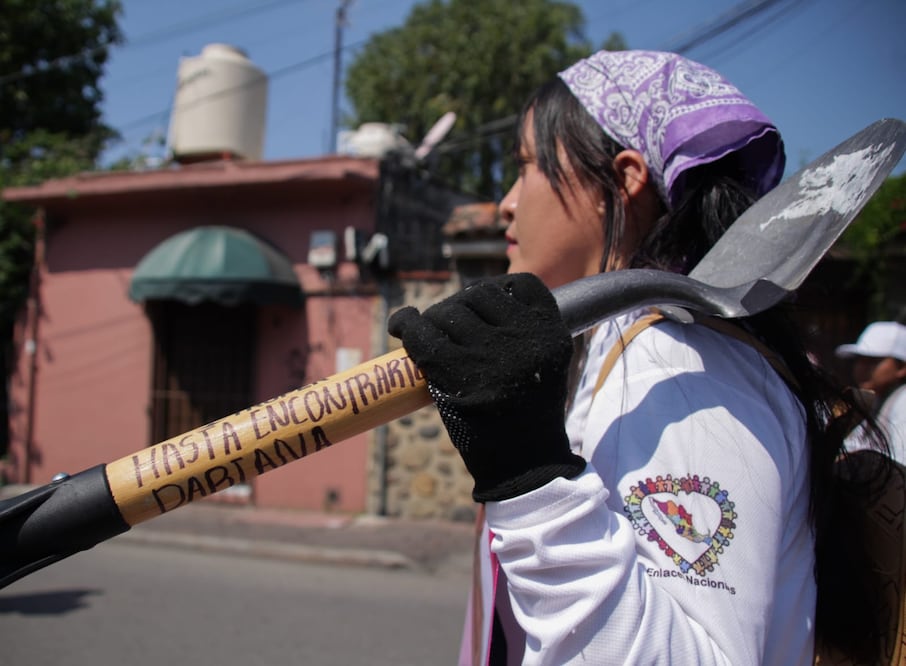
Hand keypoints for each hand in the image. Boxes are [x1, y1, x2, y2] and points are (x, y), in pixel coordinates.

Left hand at [388, 273, 584, 501]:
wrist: (525, 467)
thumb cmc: (530, 420)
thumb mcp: (544, 368)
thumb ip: (522, 336)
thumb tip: (472, 305)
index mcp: (550, 333)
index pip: (521, 284)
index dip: (496, 289)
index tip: (482, 303)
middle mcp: (522, 338)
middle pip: (478, 296)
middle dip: (458, 306)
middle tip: (447, 326)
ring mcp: (489, 355)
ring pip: (449, 312)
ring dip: (434, 318)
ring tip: (428, 333)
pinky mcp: (457, 373)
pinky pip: (423, 334)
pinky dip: (407, 324)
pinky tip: (400, 325)